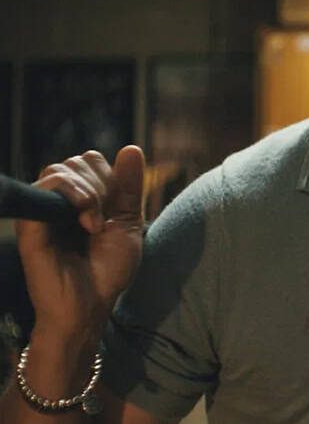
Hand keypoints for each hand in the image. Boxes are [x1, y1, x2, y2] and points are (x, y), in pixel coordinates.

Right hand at [15, 145, 144, 342]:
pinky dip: (74, 197)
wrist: (91, 305)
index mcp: (79, 199)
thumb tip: (132, 149)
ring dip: (89, 192)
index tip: (115, 207)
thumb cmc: (107, 270)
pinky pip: (46, 188)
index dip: (109, 176)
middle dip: (101, 184)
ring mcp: (42, 212)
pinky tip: (87, 223)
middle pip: (77, 161)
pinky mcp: (31, 225)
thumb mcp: (128, 223)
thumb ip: (129, 187)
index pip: (90, 159)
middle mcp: (57, 202)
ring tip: (94, 224)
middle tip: (104, 218)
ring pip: (61, 170)